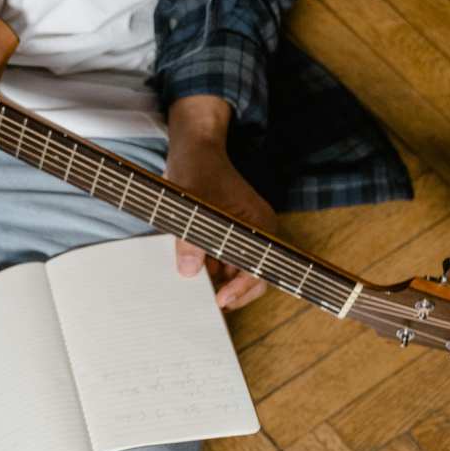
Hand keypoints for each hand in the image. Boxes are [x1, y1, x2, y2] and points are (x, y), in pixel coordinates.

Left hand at [164, 135, 276, 310]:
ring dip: (220, 280)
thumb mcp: (191, 204)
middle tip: (209, 302)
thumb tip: (189, 271)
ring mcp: (243, 233)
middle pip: (253, 274)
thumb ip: (190, 238)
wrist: (194, 148)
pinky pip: (224, 258)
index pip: (260, 267)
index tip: (221, 300)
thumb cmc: (197, 168)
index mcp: (260, 225)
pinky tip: (193, 269)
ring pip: (237, 269)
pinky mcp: (228, 232)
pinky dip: (211, 266)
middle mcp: (257, 232)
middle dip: (233, 290)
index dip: (242, 287)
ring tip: (197, 288)